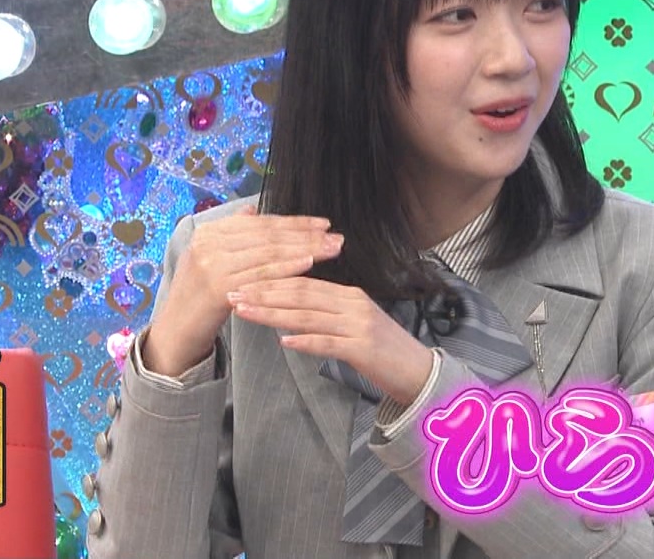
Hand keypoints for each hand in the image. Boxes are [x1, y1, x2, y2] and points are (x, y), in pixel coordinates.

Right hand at [142, 206, 343, 376]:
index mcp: (210, 232)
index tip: (322, 223)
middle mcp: (208, 243)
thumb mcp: (211, 258)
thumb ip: (232, 234)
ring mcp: (211, 264)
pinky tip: (309, 264)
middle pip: (268, 236)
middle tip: (335, 236)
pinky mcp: (218, 287)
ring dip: (304, 249)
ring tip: (330, 249)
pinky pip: (261, 274)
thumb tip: (252, 210)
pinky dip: (287, 267)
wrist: (176, 330)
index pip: (261, 223)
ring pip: (268, 253)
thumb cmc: (200, 296)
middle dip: (306, 235)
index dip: (294, 222)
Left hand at [229, 278, 434, 405]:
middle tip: (233, 294)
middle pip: (301, 295)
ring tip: (247, 312)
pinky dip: (306, 341)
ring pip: (309, 316)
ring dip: (273, 314)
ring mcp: (359, 325)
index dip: (270, 282)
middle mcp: (353, 304)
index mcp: (349, 295)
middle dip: (263, 294)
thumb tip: (289, 314)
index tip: (242, 283)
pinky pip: (329, 343)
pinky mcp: (364, 349)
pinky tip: (284, 341)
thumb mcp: (354, 324)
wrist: (419, 372)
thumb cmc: (383, 351)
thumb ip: (326, 315)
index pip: (303, 283)